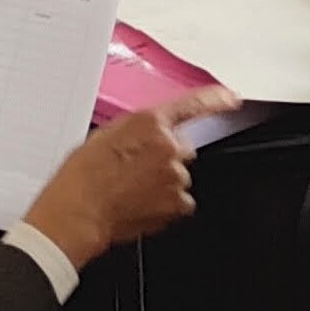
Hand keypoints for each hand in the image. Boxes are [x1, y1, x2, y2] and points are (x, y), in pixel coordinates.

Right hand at [20, 87, 240, 269]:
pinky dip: (166, 204)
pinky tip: (141, 204)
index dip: (215, 99)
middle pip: (182, 148)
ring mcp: (175, 176)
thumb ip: (135, 131)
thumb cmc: (82, 177)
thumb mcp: (103, 136)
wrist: (78, 212)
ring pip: (178, 176)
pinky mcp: (177, 203)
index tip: (231, 98)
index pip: (193, 105)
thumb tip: (145, 137)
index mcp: (149, 122)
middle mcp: (168, 146)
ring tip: (131, 190)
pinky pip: (180, 201)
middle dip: (165, 157)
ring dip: (162, 182)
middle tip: (136, 170)